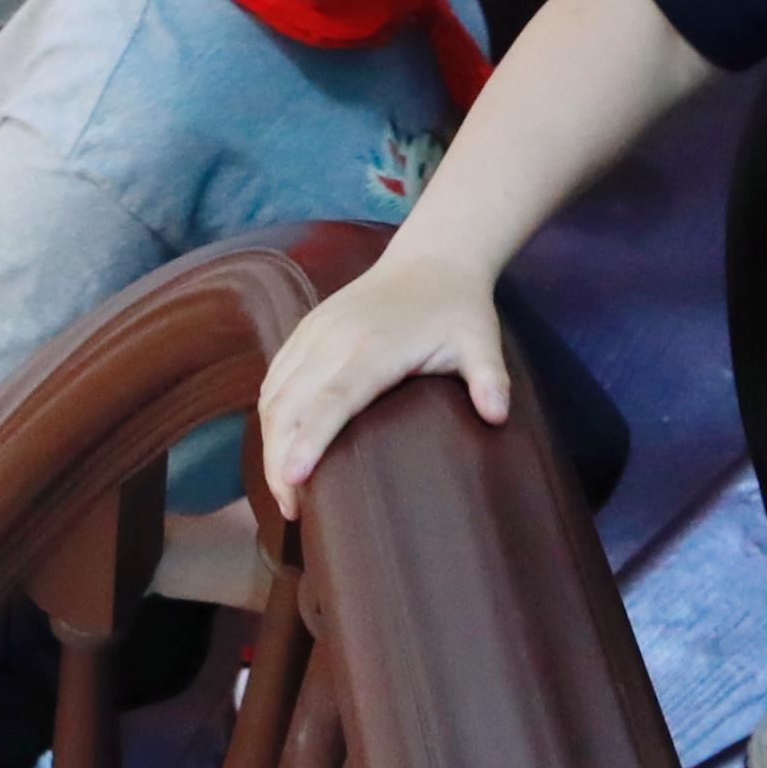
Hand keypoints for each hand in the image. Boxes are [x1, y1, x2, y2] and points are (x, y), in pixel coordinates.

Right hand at [256, 249, 511, 508]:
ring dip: (269, 441)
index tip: (293, 481)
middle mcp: (335, 338)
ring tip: (283, 487)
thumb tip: (497, 415)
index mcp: (374, 346)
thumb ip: (489, 377)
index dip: (308, 441)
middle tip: (291, 510)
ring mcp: (316, 331)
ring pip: (274, 392)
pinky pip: (275, 375)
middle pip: (289, 404)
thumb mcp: (481, 339)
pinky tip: (277, 443)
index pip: (332, 400)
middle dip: (278, 459)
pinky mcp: (307, 328)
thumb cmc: (458, 307)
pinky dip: (270, 412)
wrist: (432, 258)